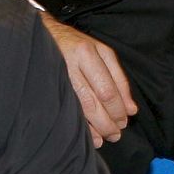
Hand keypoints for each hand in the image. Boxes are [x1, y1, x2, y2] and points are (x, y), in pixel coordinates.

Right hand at [39, 14, 137, 146]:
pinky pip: (68, 112)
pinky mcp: (48, 88)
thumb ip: (118, 79)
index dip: (118, 109)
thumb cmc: (77, 47)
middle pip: (95, 100)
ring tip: (106, 137)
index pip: (108, 88)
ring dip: (97, 127)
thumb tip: (131, 109)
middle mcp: (72, 64)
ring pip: (81, 108)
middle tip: (116, 133)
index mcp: (88, 53)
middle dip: (109, 121)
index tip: (124, 120)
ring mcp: (58, 77)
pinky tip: (91, 137)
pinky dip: (82, 127)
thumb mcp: (101, 53)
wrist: (42, 37)